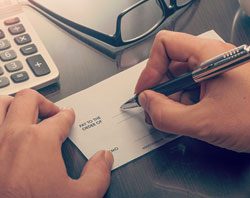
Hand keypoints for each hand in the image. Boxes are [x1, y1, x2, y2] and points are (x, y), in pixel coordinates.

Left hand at [0, 89, 112, 197]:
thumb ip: (97, 174)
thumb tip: (104, 158)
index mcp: (39, 141)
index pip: (60, 119)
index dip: (68, 116)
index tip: (68, 117)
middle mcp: (12, 135)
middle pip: (29, 99)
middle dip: (44, 102)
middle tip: (51, 111)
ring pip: (1, 104)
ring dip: (14, 104)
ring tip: (24, 111)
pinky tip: (5, 127)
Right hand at [135, 30, 249, 152]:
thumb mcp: (204, 122)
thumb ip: (166, 115)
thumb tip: (147, 103)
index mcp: (209, 55)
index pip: (165, 45)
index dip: (150, 69)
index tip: (146, 91)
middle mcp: (212, 58)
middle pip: (170, 62)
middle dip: (159, 87)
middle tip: (155, 108)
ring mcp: (215, 70)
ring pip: (180, 77)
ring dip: (170, 97)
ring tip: (173, 116)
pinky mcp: (219, 82)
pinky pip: (191, 86)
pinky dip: (183, 101)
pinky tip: (186, 116)